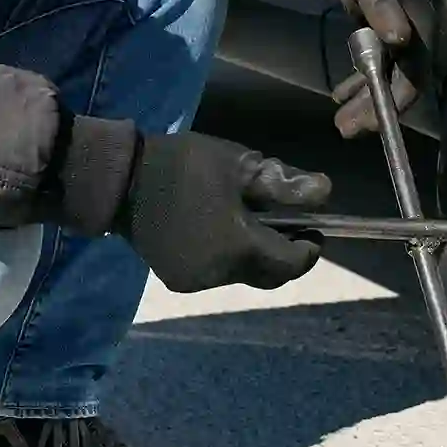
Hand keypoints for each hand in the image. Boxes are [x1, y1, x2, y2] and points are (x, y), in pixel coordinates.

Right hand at [114, 131, 330, 292]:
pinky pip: (216, 274)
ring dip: (254, 256)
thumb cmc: (184, 166)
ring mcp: (196, 280)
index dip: (308, 250)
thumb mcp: (238, 165)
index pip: (291, 263)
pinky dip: (228, 258)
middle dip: (284, 256)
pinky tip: (221, 232)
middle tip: (289, 228)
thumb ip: (283, 184)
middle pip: (268, 275)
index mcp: (240, 248)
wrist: (120, 180)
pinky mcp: (177, 279)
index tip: (314, 231)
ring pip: (242, 276)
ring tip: (251, 224)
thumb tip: (326, 193)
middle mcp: (221, 274)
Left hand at [317, 0, 438, 138]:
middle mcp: (416, 38)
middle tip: (344, 129)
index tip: (370, 123)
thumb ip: (383, 9)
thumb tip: (400, 39)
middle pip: (401, 85)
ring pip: (388, 80)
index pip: (414, 78)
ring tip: (340, 121)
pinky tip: (340, 95)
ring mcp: (401, 39)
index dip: (393, 104)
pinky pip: (378, 69)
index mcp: (419, 28)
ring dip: (365, 101)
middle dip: (375, 110)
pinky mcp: (385, 38)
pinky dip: (361, 84)